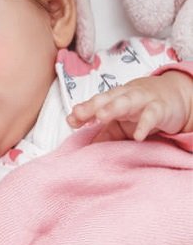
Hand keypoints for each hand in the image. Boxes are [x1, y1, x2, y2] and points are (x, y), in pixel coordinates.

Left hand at [67, 71, 192, 141]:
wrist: (175, 96)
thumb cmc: (141, 108)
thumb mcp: (121, 122)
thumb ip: (104, 133)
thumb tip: (86, 148)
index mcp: (113, 98)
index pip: (94, 103)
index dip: (82, 111)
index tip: (71, 120)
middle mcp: (125, 96)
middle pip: (106, 99)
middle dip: (92, 106)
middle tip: (79, 114)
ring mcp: (143, 100)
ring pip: (127, 101)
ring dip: (113, 107)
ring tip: (101, 116)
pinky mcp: (160, 108)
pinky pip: (152, 115)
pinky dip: (144, 124)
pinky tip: (137, 136)